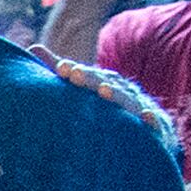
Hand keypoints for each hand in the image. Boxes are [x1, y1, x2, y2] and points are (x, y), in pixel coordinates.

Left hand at [41, 48, 178, 148]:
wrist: (143, 142)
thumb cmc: (107, 112)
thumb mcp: (84, 91)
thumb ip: (62, 73)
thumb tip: (33, 48)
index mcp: (109, 86)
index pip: (92, 77)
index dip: (78, 72)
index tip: (61, 68)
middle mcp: (126, 96)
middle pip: (109, 86)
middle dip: (92, 80)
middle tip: (74, 73)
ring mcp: (142, 112)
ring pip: (129, 103)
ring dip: (118, 96)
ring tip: (104, 91)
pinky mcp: (157, 132)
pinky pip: (157, 127)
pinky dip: (153, 121)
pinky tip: (146, 117)